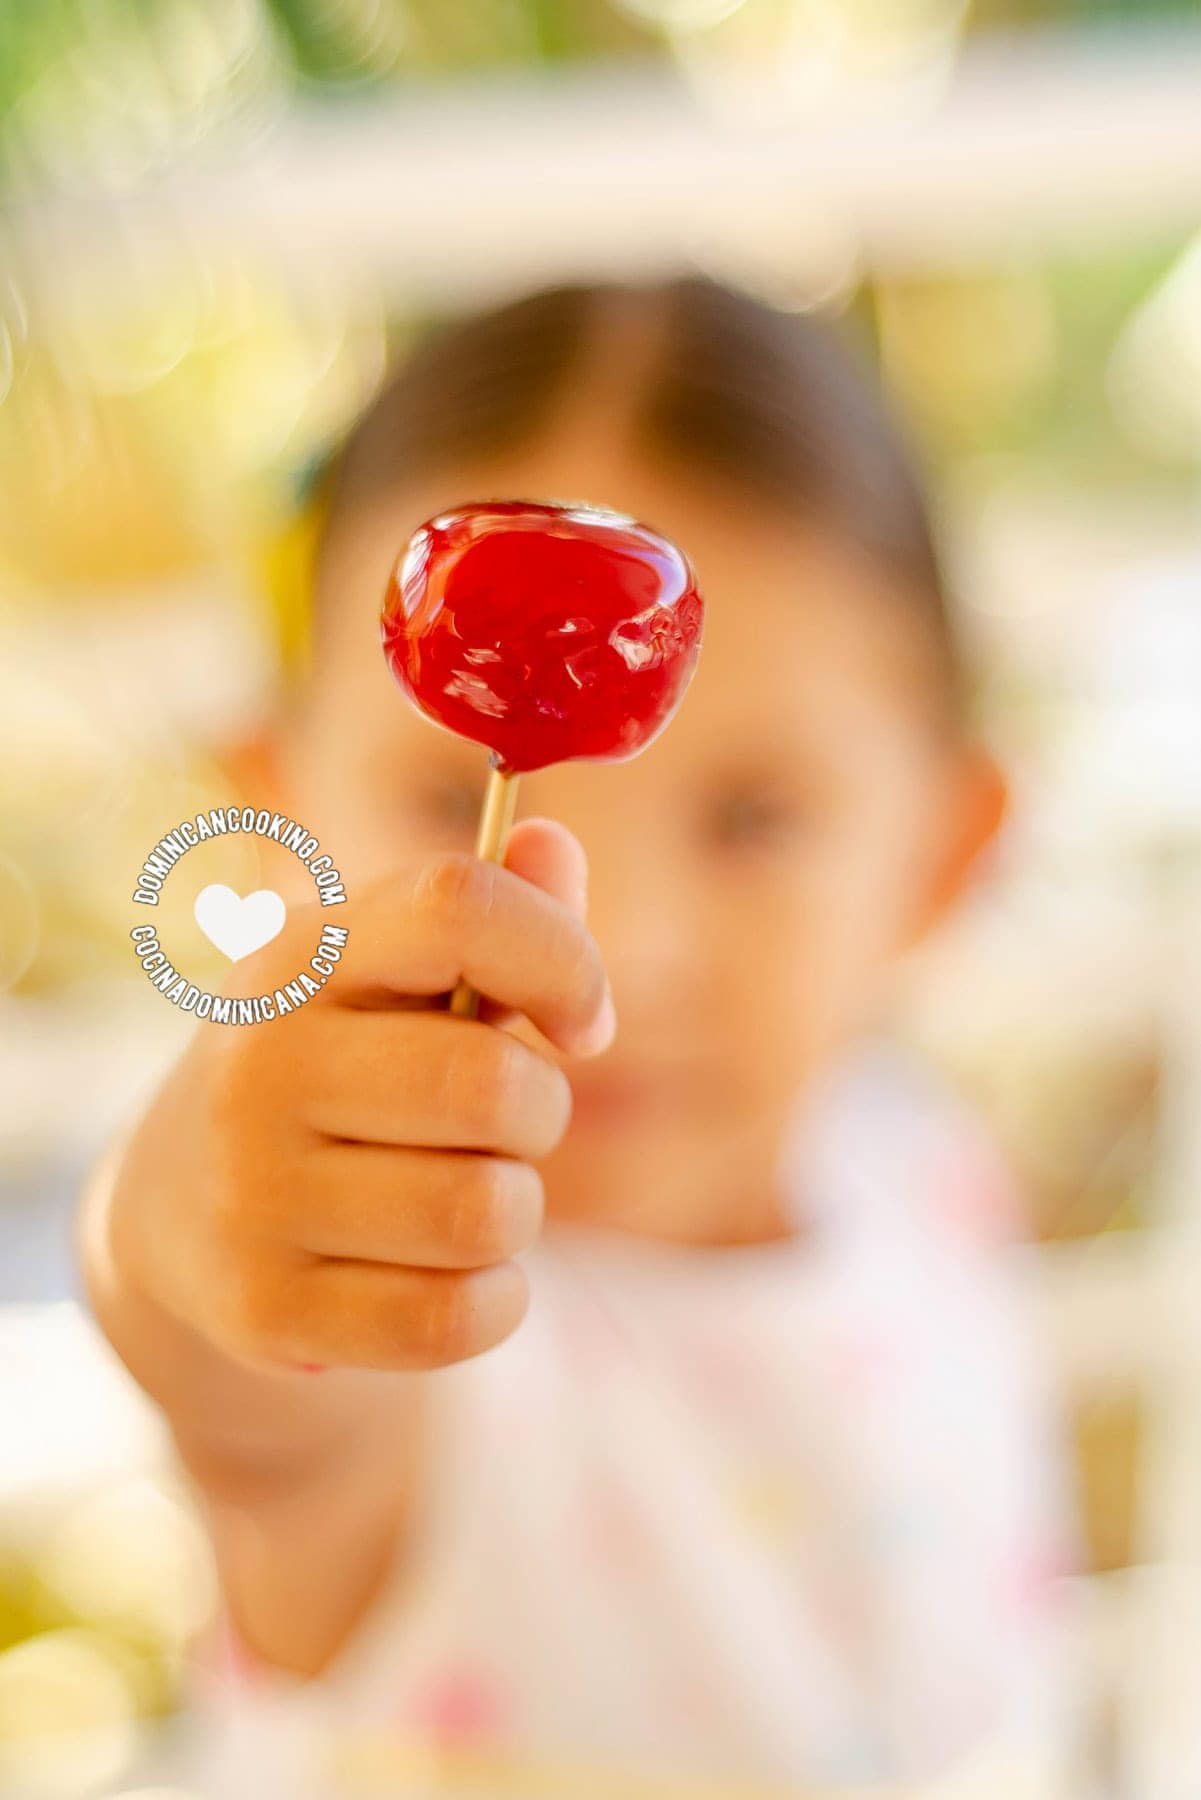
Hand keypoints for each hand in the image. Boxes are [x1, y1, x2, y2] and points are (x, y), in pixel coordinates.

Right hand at [104, 818, 613, 1375]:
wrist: (180, 1208)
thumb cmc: (338, 1067)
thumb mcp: (392, 977)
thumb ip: (493, 913)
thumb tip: (555, 844)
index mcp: (301, 958)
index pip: (457, 906)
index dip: (561, 957)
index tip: (583, 1020)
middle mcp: (258, 1065)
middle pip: (491, 1085)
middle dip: (538, 1114)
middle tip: (504, 1127)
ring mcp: (249, 1192)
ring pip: (485, 1211)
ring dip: (515, 1211)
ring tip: (466, 1196)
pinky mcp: (263, 1308)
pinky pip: (453, 1320)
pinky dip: (494, 1301)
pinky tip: (460, 1273)